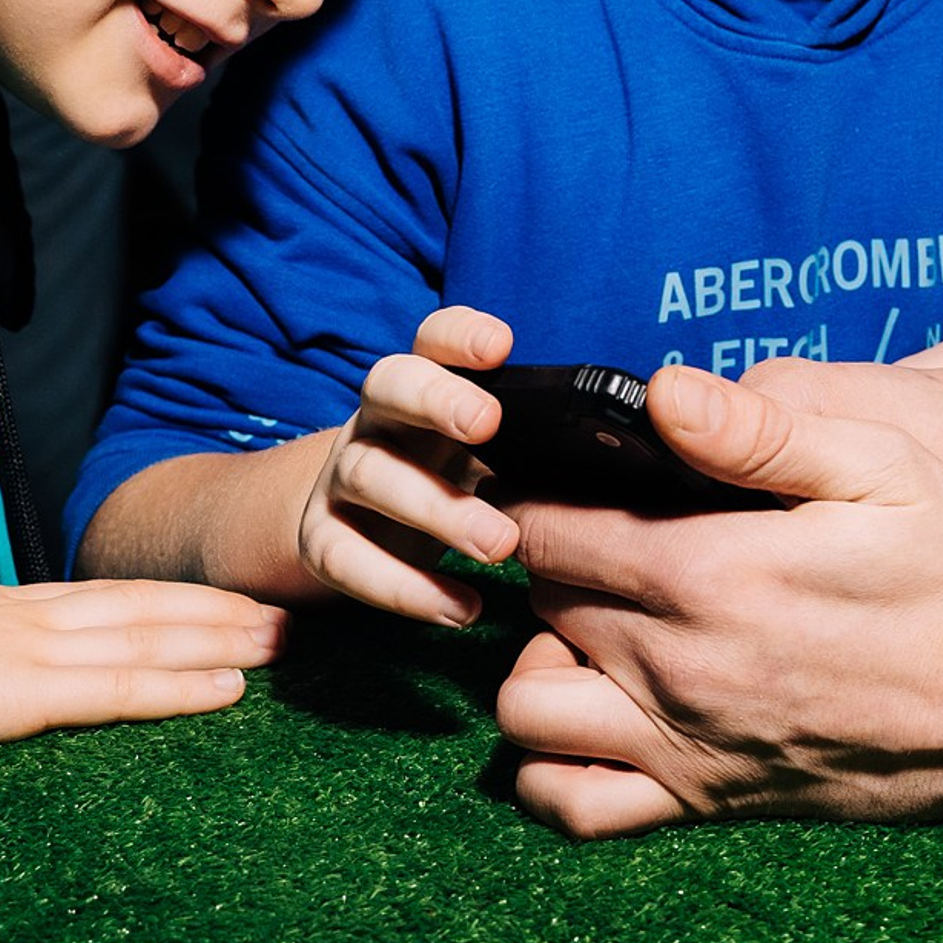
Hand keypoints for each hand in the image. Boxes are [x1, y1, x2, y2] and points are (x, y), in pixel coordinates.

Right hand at [0, 574, 288, 755]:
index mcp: (11, 609)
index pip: (115, 595)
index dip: (180, 597)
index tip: (233, 600)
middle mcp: (34, 619)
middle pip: (149, 605)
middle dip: (223, 611)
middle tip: (289, 615)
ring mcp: (32, 651)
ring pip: (152, 636)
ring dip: (224, 640)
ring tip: (282, 643)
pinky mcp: (22, 693)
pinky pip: (118, 689)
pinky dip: (180, 688)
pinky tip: (229, 692)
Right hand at [295, 305, 519, 625]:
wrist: (362, 526)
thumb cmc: (452, 475)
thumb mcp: (489, 448)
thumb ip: (534, 440)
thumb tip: (620, 448)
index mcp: (425, 384)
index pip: (433, 340)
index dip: (460, 335)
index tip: (501, 345)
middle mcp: (377, 418)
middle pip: (389, 385)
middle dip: (436, 399)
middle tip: (489, 424)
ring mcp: (341, 475)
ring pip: (371, 475)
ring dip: (438, 510)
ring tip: (500, 544)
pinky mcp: (321, 537)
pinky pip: (347, 559)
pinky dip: (404, 588)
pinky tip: (461, 607)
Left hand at [497, 363, 942, 838]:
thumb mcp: (885, 468)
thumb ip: (762, 432)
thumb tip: (659, 395)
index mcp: (708, 572)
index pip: (550, 527)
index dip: (538, 490)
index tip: (563, 474)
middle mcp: (677, 668)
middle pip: (539, 605)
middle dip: (548, 563)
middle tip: (593, 532)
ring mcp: (686, 744)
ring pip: (527, 709)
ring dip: (538, 661)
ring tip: (592, 625)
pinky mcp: (707, 800)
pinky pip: (569, 806)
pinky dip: (550, 767)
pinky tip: (596, 715)